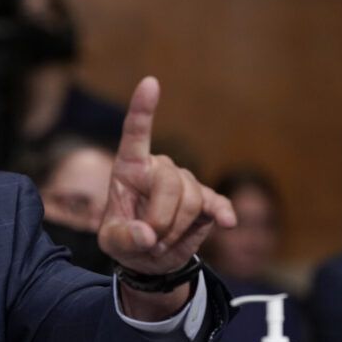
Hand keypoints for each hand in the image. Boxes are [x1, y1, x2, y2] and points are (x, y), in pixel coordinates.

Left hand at [99, 77, 235, 275]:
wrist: (151, 258)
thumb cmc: (125, 240)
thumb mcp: (113, 243)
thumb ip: (124, 238)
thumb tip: (146, 235)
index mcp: (130, 168)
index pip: (135, 134)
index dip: (142, 110)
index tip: (150, 82)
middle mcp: (159, 168)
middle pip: (171, 182)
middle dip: (162, 218)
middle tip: (151, 241)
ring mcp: (185, 183)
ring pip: (192, 198)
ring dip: (177, 228)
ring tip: (162, 241)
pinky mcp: (207, 201)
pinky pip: (217, 203)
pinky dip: (222, 212)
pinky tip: (229, 222)